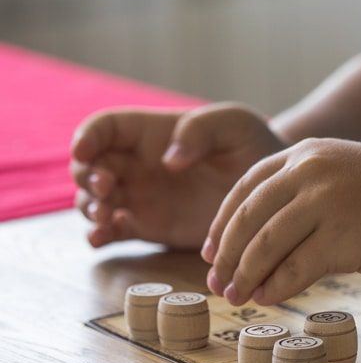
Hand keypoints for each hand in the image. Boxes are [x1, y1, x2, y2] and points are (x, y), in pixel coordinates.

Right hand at [71, 102, 285, 248]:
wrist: (273, 189)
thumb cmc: (253, 145)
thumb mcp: (235, 125)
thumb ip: (201, 130)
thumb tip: (169, 159)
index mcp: (151, 133)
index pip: (105, 128)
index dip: (87, 137)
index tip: (85, 152)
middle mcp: (138, 165)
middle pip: (90, 167)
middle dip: (87, 177)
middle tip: (106, 188)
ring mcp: (141, 198)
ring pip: (95, 202)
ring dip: (91, 209)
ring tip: (108, 216)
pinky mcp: (149, 227)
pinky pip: (114, 232)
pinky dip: (101, 236)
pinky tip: (106, 236)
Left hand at [202, 138, 360, 304]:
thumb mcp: (348, 176)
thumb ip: (309, 196)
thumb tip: (271, 240)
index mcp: (308, 154)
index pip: (247, 187)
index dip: (222, 222)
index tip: (212, 250)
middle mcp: (310, 173)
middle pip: (247, 218)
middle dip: (226, 255)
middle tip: (216, 282)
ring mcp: (326, 205)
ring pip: (265, 246)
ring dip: (245, 277)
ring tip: (236, 297)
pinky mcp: (343, 240)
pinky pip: (295, 269)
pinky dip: (276, 288)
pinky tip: (268, 299)